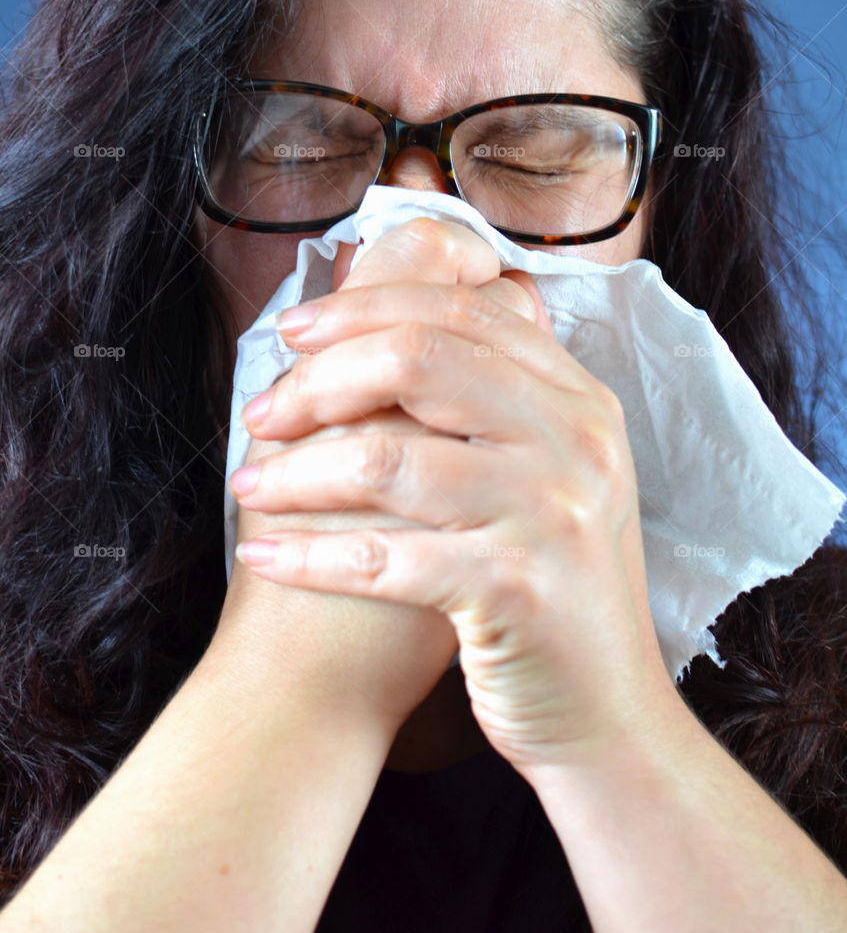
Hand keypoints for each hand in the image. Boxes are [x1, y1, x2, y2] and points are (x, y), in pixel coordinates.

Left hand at [220, 222, 534, 732]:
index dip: (360, 308)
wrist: (607, 714)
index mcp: (578, 397)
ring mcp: (553, 512)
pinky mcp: (517, 589)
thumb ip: (490, 397)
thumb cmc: (547, 585)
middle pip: (417, 359)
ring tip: (250, 486)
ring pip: (389, 456)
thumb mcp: (546, 472)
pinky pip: (386, 557)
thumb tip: (376, 328)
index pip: (457, 309)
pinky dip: (310, 556)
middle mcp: (575, 439)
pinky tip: (266, 557)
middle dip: (318, 380)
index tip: (291, 332)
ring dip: (298, 471)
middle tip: (263, 415)